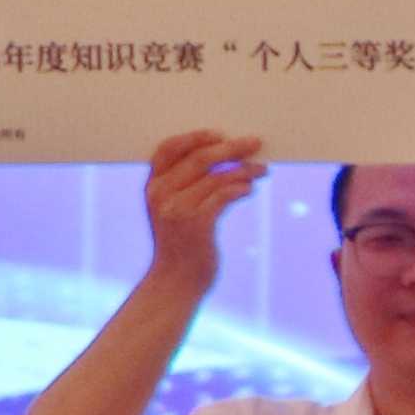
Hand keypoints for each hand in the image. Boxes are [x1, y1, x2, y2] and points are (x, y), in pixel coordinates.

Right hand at [137, 129, 265, 280]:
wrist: (176, 280)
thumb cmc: (181, 243)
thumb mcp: (172, 211)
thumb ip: (184, 186)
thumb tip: (223, 159)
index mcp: (152, 186)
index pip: (168, 149)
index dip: (195, 137)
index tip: (219, 134)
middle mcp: (161, 194)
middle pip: (200, 158)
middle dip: (231, 148)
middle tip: (255, 142)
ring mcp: (177, 209)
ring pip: (217, 176)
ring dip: (245, 169)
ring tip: (262, 169)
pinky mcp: (196, 223)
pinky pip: (224, 195)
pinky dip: (241, 187)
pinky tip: (250, 188)